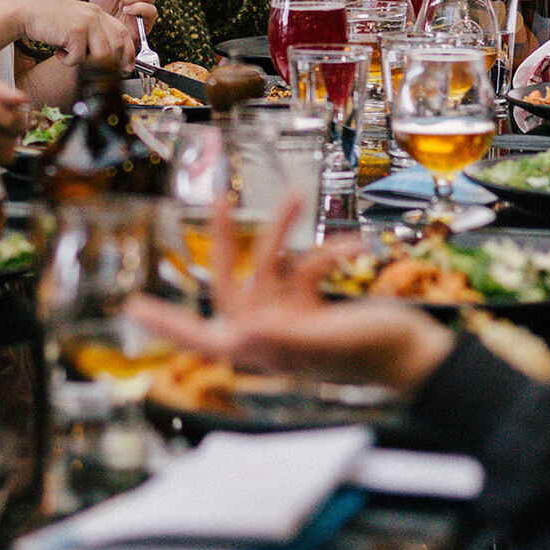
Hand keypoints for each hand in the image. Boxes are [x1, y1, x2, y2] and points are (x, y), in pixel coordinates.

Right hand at [18, 0, 135, 69]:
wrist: (27, 13)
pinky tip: (58, 52)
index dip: (128, 52)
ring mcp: (86, 22)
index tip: (127, 67)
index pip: (122, 33)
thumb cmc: (50, 21)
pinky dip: (67, 61)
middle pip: (115, 47)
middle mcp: (95, 15)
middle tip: (97, 71)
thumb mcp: (77, 23)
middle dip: (109, 64)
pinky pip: (79, 58)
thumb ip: (93, 34)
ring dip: (84, 62)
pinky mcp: (75, 31)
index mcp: (98, 12)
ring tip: (69, 56)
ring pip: (101, 55)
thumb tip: (109, 58)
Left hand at [127, 198, 454, 393]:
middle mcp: (270, 332)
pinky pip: (308, 266)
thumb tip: (239, 336)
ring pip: (272, 263)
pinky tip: (354, 246)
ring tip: (294, 194)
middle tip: (219, 201)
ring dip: (284, 229)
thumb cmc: (377, 356)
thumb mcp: (329, 344)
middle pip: (232, 282)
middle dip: (227, 240)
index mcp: (263, 349)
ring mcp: (291, 317)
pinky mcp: (314, 304)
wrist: (418, 355)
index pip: (201, 336)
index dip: (166, 322)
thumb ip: (286, 341)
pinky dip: (328, 251)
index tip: (132, 306)